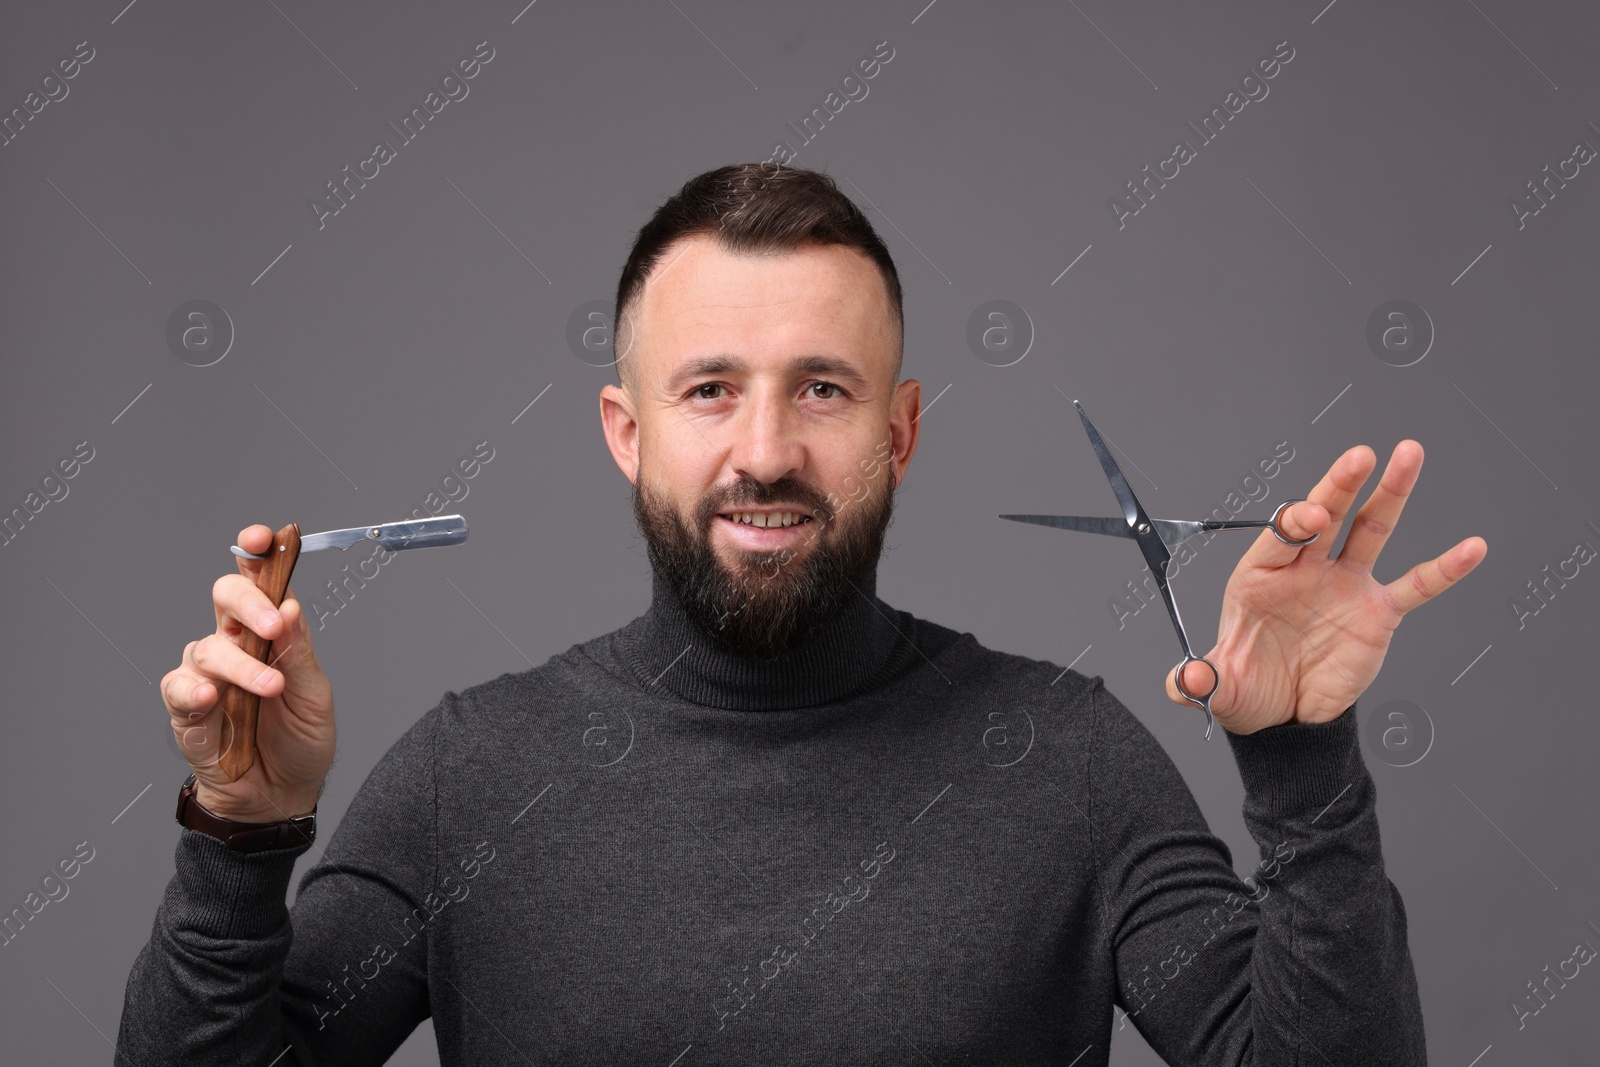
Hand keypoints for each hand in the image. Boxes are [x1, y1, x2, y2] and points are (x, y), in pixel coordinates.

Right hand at [159, 524, 335, 821]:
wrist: (281, 796)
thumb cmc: (299, 741)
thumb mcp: (315, 695)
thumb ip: (299, 650)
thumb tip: (289, 605)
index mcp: (268, 633)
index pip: (258, 582)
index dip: (255, 555)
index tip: (261, 539)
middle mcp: (234, 645)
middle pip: (225, 597)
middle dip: (247, 600)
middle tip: (272, 624)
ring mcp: (207, 676)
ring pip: (208, 647)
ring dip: (241, 665)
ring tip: (269, 688)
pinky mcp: (186, 711)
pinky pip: (179, 689)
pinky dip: (195, 690)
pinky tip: (214, 697)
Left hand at [1167, 441, 1486, 734]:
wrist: (1285, 716)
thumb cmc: (1247, 688)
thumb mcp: (1218, 686)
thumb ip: (1198, 680)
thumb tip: (1185, 681)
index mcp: (1261, 575)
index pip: (1279, 537)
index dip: (1294, 523)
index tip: (1310, 517)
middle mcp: (1305, 570)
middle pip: (1325, 516)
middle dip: (1339, 486)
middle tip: (1359, 456)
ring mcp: (1345, 585)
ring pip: (1370, 530)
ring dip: (1390, 493)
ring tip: (1408, 454)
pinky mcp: (1378, 612)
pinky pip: (1416, 585)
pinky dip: (1445, 569)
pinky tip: (1471, 548)